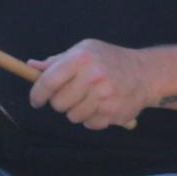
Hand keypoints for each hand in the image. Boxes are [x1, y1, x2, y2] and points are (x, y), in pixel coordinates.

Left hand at [30, 40, 161, 130]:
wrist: (145, 73)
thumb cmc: (109, 60)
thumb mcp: (84, 51)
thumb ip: (57, 62)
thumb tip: (31, 66)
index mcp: (81, 58)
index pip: (48, 82)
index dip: (37, 94)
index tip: (36, 100)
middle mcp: (93, 76)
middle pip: (58, 103)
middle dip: (59, 102)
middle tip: (70, 95)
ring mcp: (104, 96)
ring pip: (72, 116)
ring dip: (76, 111)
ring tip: (89, 98)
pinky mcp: (113, 113)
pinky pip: (89, 124)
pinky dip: (92, 118)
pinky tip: (101, 105)